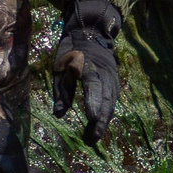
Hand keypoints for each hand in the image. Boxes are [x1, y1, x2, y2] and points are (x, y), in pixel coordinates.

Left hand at [49, 0, 122, 143]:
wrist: (91, 33)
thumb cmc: (71, 51)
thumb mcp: (60, 67)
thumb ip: (62, 91)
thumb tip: (59, 115)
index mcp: (88, 65)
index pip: (93, 85)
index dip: (93, 101)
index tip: (91, 118)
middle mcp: (104, 72)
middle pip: (106, 98)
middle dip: (100, 119)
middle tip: (93, 138)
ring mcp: (112, 77)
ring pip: (111, 101)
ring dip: (104, 119)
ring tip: (95, 137)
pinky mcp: (114, 82)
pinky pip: (112, 99)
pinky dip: (107, 113)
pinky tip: (100, 125)